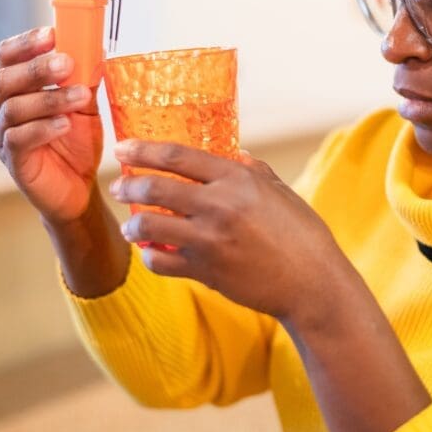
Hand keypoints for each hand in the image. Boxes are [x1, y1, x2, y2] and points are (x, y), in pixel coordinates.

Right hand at [0, 27, 101, 222]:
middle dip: (36, 69)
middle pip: (4, 80)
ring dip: (48, 99)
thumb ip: (83, 78)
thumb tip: (95, 46)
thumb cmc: (77, 143)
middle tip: (66, 63)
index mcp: (14, 89)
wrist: (79, 188)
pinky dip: (42, 128)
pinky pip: (18, 139)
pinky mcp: (12, 161)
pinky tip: (64, 125)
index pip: (5, 57)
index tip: (51, 34)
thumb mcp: (84, 105)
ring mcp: (2, 136)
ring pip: (13, 109)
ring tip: (79, 97)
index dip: (24, 43)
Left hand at [109, 141, 355, 319]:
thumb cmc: (303, 235)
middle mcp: (220, 205)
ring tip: (130, 225)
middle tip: (118, 186)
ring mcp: (209, 239)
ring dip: (132, 224)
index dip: (143, 149)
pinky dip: (150, 257)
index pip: (178, 155)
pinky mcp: (205, 271)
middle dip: (128, 184)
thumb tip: (232, 155)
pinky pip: (160, 262)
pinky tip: (152, 253)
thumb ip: (252, 171)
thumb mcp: (281, 191)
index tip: (123, 148)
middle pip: (155, 186)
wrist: (313, 283)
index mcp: (238, 179)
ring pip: (148, 225)